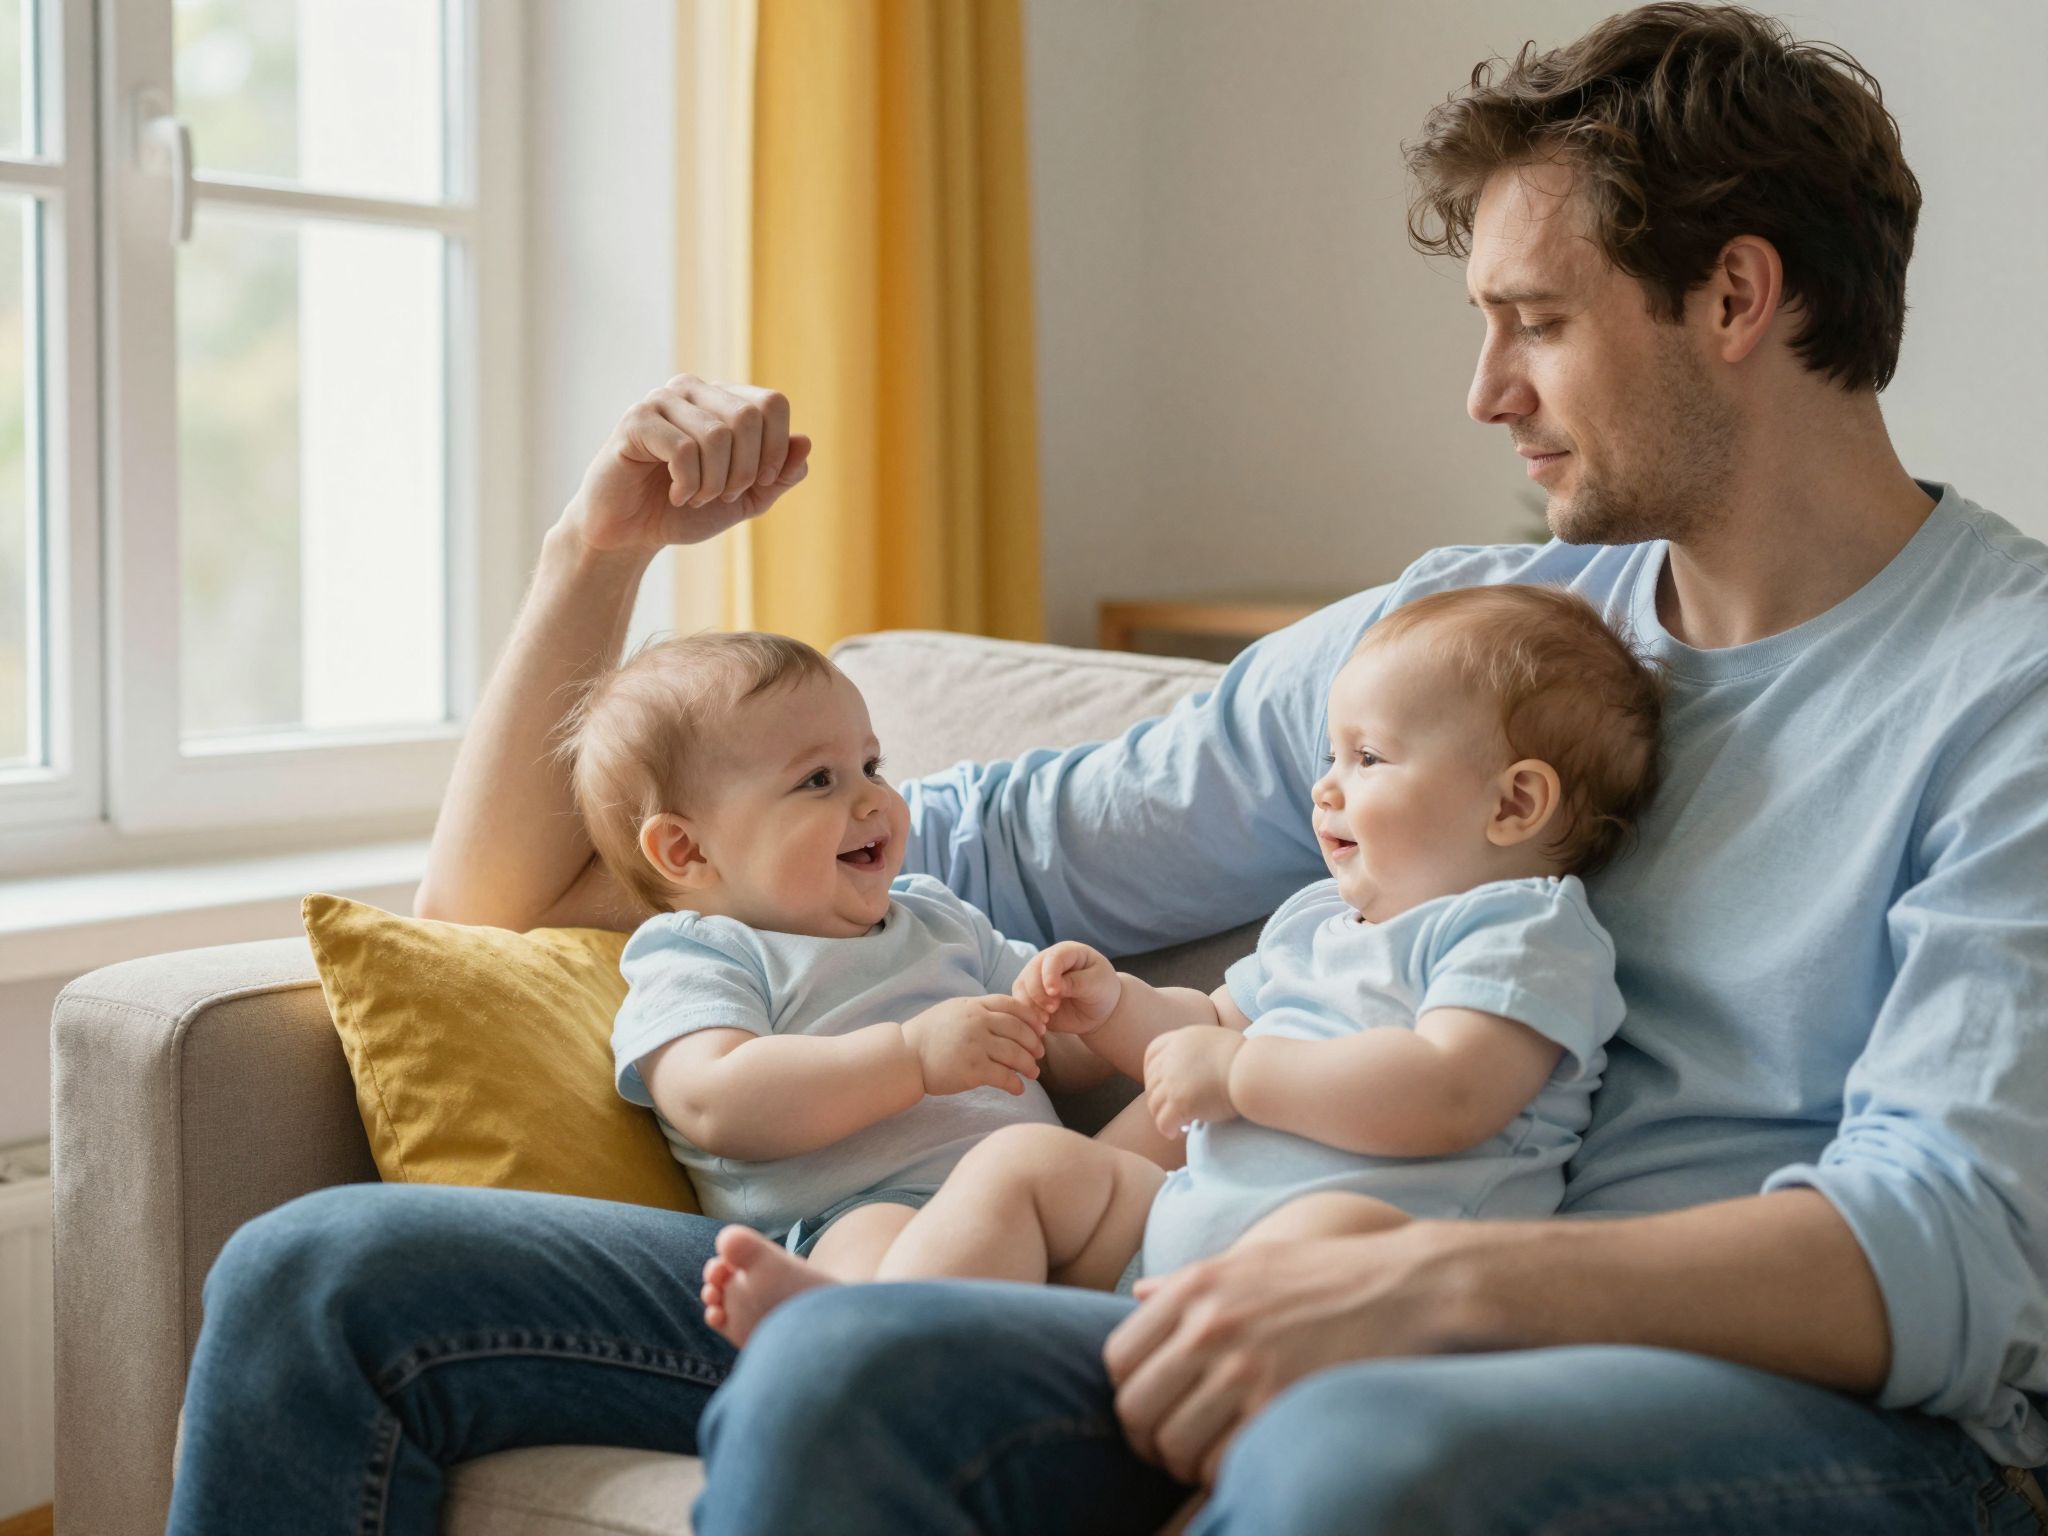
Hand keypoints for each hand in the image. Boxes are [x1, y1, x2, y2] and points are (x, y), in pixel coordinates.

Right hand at [562, 374, 814, 554]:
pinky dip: (689, 485)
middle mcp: (693, 389)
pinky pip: (684, 449)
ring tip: (696, 497)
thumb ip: (780, 475)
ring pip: (717, 435)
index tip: (759, 484)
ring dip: (715, 483)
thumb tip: (804, 442)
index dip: (775, 451)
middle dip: (746, 471)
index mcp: (723, 399)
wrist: (631, 534)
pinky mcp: (636, 420)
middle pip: (749, 417)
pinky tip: (675, 496)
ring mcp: (662, 400)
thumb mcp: (747, 498)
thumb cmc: (686, 510)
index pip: (772, 403)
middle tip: (724, 495)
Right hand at [901, 994, 1047, 1095]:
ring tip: (1033, 1073)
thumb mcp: (953, 1010)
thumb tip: (1005, 1014)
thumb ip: (978, 1009)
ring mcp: (976, 1046)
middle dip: (1034, 1043)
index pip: (1012, 1006)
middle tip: (1040, 1054)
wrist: (905, 1056)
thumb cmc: (928, 1034)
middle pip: (1019, 1030)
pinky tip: (1019, 1089)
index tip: (1040, 1029)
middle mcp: (977, 1022)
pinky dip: (1015, 1084)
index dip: (1030, 1018)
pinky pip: (1004, 1077)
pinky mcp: (973, 1070)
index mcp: (973, 1006)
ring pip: (1016, 1054)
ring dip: (1029, 1065)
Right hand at [1013, 942, 1121, 1034]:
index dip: (1050, 974)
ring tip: (1046, 1019)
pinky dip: (1027, 1014)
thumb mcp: (1097, 984)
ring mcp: (1036, 978)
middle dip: (1039, 992)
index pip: (1053, 957)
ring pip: (1021, 987)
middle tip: (1053, 1009)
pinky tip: (1041, 1023)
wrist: (1098, 1010)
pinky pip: (1020, 1003)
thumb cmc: (1102, 991)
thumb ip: (1077, 983)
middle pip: (1032, 972)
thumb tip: (1053, 988)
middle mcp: (1046, 962)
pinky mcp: (1030, 996)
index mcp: (1067, 952)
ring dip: (1031, 1004)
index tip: (1054, 992)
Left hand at [1104, 1222, 1487, 1484]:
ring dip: (1186, 1463)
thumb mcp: (1252, 1260)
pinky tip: (1246, 1460)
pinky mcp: (1279, 1408)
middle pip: (1136, 1409)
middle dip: (1148, 1439)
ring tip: (1212, 1456)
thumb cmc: (1331, 1274)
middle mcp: (1209, 1326)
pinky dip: (1224, 1474)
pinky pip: (1221, 1465)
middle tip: (1176, 1447)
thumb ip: (1190, 1282)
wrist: (1409, 1286)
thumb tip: (1141, 1294)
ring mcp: (1244, 1369)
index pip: (1118, 1359)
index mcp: (1196, 1287)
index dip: (1131, 1392)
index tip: (1157, 1407)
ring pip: (1173, 1446)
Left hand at [1144, 1027, 1244, 1137]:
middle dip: (1158, 1096)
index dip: (1151, 1069)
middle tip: (1170, 1108)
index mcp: (1180, 1039)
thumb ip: (1200, 1050)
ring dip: (1162, 1115)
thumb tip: (1199, 1067)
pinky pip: (1163, 1121)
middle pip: (1152, 1081)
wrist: (1252, 1071)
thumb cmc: (1245, 1059)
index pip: (1152, 1052)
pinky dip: (1167, 1129)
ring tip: (1175, 1124)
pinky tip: (1176, 1134)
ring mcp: (1173, 1081)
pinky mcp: (1179, 1103)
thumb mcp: (1216, 1042)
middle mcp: (1171, 1058)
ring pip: (1154, 1104)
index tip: (1159, 1082)